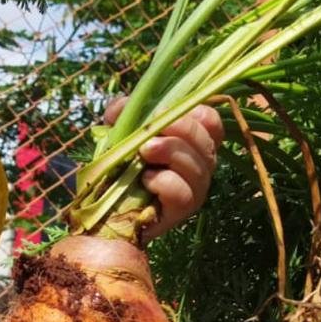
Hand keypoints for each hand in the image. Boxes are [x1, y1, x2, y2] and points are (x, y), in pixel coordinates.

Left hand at [103, 97, 224, 240]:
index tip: (167, 112)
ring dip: (172, 152)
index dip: (198, 113)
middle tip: (152, 129)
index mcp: (193, 143)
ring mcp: (194, 191)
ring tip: (145, 151)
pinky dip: (164, 182)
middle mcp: (201, 166)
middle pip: (207, 143)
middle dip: (182, 129)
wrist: (108, 208)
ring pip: (198, 169)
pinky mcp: (179, 213)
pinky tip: (145, 179)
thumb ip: (122, 113)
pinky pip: (183, 195)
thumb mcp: (120, 132)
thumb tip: (121, 108)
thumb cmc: (121, 165)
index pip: (212, 123)